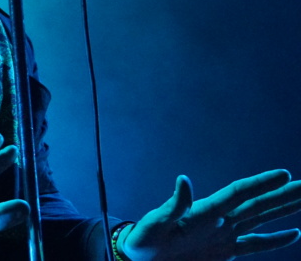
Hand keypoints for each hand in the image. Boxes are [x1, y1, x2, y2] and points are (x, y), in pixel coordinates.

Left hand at [120, 171, 300, 259]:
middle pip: (256, 203)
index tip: (284, 174)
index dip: (260, 183)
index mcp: (205, 211)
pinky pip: (255, 245)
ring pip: (260, 219)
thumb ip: (173, 204)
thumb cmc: (144, 240)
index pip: (238, 193)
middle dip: (282, 194)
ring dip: (282, 210)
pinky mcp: (224, 252)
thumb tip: (184, 179)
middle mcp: (219, 219)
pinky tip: (294, 233)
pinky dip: (275, 241)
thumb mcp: (155, 223)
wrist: (140, 259)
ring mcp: (224, 234)